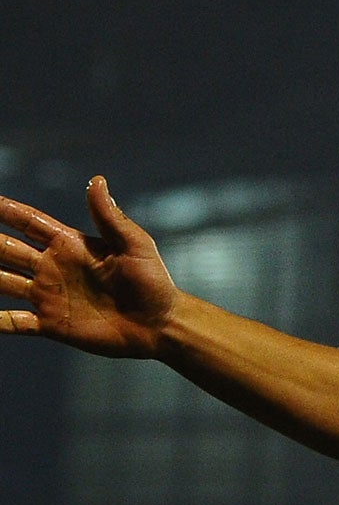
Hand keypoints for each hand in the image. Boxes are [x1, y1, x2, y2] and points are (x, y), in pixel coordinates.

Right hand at [0, 176, 180, 356]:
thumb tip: (96, 180)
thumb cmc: (152, 281)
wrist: (158, 324)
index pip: (28, 222)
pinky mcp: (50, 323)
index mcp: (70, 245)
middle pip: (5, 250)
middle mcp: (52, 268)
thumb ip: (110, 217)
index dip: (5, 210)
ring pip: (0, 283)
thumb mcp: (134, 244)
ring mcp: (48, 296)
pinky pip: (12, 321)